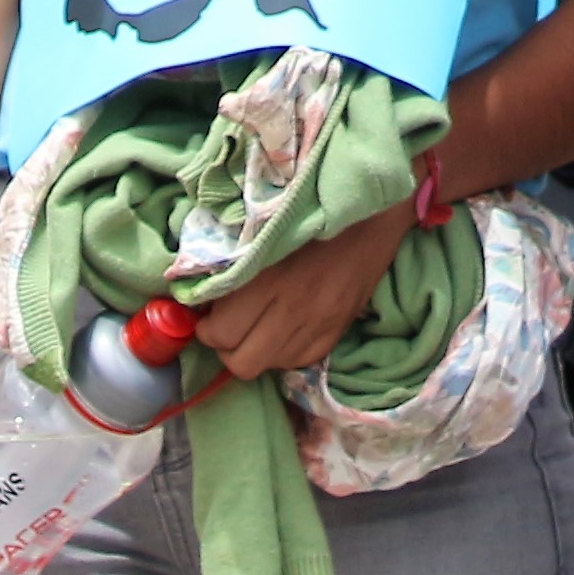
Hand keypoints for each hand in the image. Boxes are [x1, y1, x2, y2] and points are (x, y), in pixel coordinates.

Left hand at [190, 204, 413, 381]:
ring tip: (256, 326)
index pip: (221, 333)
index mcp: (267, 279)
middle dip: (226, 348)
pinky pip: (301, 362)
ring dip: (256, 351)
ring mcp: (319, 324)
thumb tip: (203, 297)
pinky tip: (283, 329)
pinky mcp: (338, 330)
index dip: (206, 329)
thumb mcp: (260, 231)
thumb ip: (231, 266)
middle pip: (241, 363)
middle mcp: (293, 310)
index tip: (207, 315)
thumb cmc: (306, 208)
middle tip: (226, 326)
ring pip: (269, 367)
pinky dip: (285, 352)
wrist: (370, 207)